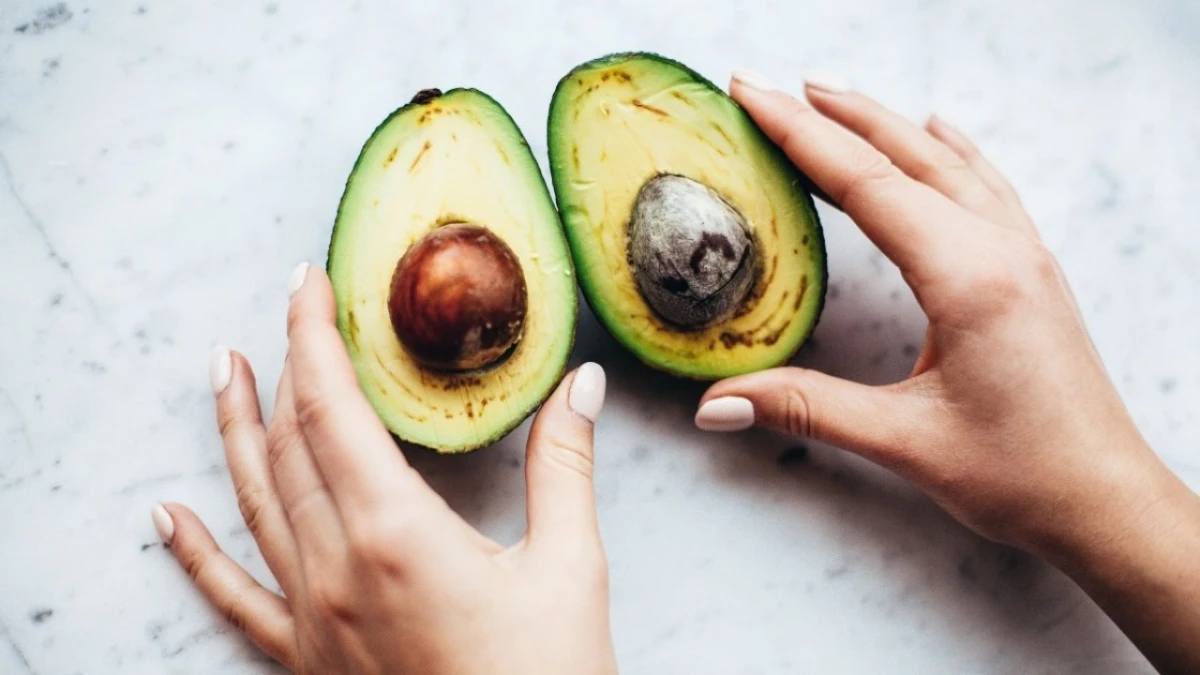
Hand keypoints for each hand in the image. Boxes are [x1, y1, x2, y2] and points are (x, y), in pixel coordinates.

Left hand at [151, 264, 616, 674]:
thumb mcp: (570, 568)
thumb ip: (565, 467)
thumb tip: (579, 386)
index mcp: (396, 535)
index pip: (332, 409)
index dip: (313, 338)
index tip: (308, 284)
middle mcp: (336, 570)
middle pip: (287, 444)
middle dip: (281, 367)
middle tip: (283, 309)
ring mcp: (312, 617)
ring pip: (254, 503)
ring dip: (234, 432)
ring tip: (222, 371)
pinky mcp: (307, 658)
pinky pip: (235, 597)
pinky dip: (196, 554)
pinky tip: (167, 519)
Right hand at [695, 71, 1199, 672]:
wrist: (1105, 502)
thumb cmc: (1021, 476)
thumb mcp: (903, 440)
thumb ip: (805, 408)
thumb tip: (717, 403)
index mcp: (968, 278)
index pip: (867, 185)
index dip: (801, 135)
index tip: (754, 95)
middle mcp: (1001, 250)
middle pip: (905, 157)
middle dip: (834, 114)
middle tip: (772, 86)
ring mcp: (1024, 256)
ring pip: (946, 163)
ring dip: (885, 125)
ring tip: (834, 97)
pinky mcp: (1032, 272)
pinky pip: (985, 186)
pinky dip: (948, 151)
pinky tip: (938, 133)